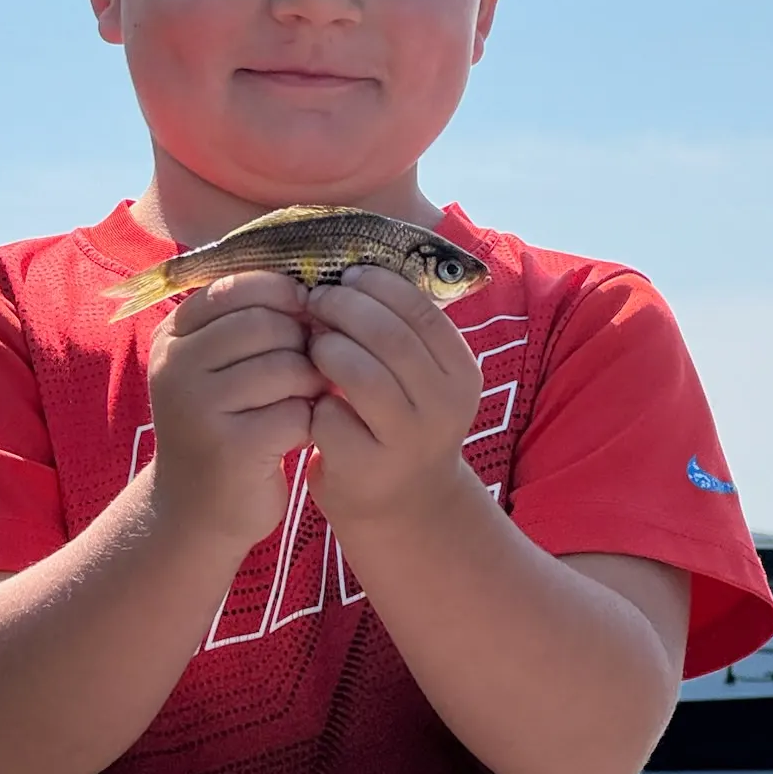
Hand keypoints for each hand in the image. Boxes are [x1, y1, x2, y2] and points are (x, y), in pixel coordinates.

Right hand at [146, 272, 326, 546]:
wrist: (194, 511)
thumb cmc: (220, 426)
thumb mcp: (218, 366)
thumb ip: (249, 321)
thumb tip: (313, 285)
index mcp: (172, 337)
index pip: (237, 287)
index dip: (282, 295)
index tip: (303, 315)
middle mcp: (176, 366)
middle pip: (267, 324)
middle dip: (300, 342)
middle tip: (307, 368)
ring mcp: (198, 407)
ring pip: (287, 367)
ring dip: (309, 384)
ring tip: (301, 401)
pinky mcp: (231, 448)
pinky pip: (296, 412)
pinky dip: (308, 421)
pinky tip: (295, 434)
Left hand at [304, 267, 483, 523]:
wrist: (402, 505)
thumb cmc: (399, 423)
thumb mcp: (420, 378)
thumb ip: (401, 330)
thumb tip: (351, 267)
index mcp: (461, 373)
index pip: (420, 310)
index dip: (377, 285)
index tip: (346, 277)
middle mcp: (444, 407)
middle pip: (388, 336)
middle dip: (343, 309)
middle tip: (315, 302)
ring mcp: (408, 441)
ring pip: (358, 372)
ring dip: (325, 349)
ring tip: (313, 346)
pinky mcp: (368, 468)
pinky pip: (329, 415)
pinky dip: (313, 401)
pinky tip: (311, 401)